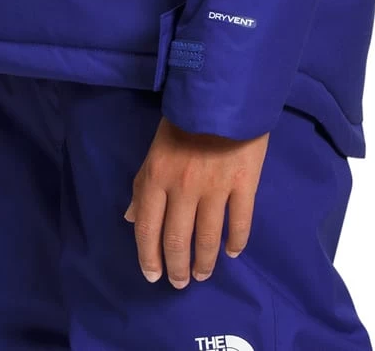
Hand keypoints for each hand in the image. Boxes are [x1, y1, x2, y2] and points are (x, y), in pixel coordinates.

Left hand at [123, 115, 269, 287]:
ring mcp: (215, 187)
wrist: (225, 91)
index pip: (147, 228)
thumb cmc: (185, 118)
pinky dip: (236, 242)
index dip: (149, 257)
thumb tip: (130, 217)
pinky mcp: (244, 183)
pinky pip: (240, 222)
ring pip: (208, 238)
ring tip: (203, 274)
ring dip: (204, 262)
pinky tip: (232, 253)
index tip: (153, 276)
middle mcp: (183, 187)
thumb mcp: (155, 147)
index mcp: (157, 175)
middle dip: (176, 267)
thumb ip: (142, 183)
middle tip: (180, 282)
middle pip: (177, 240)